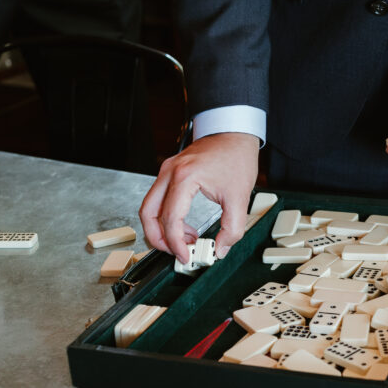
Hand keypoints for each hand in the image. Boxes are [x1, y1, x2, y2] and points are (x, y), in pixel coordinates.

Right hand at [139, 132, 259, 262]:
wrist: (234, 132)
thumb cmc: (236, 155)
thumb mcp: (239, 197)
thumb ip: (232, 228)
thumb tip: (220, 249)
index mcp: (185, 178)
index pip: (170, 219)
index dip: (175, 243)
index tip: (186, 255)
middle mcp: (170, 173)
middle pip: (148, 213)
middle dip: (159, 239)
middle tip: (176, 252)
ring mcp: (167, 171)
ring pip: (149, 207)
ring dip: (160, 228)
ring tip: (184, 239)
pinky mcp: (170, 172)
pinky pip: (158, 199)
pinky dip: (165, 216)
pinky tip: (184, 225)